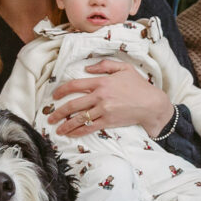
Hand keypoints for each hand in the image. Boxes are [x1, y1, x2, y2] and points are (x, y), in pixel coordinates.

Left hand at [49, 59, 170, 139]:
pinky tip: (71, 134)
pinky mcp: (108, 122)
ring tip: (57, 129)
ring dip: (66, 125)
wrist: (151, 104)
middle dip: (58, 112)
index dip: (61, 91)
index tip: (54, 96)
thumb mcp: (124, 68)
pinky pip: (89, 128)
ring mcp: (103, 110)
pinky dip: (78, 132)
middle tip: (50, 117)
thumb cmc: (139, 85)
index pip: (75, 85)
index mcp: (101, 82)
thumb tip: (87, 68)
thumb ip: (105, 65)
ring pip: (79, 119)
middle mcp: (100, 96)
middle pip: (73, 105)